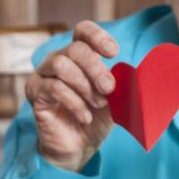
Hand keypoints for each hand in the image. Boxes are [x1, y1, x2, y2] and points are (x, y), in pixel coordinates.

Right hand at [25, 20, 119, 171]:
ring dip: (84, 86)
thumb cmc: (97, 118)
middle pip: (75, 49)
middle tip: (109, 89)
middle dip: (96, 69)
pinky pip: (53, 88)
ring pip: (60, 65)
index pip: (83, 31)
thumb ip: (127, 83)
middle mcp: (58, 60)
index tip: (113, 53)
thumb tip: (142, 74)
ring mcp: (43, 75)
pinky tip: (85, 116)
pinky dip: (74, 102)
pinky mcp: (35, 93)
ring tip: (97, 104)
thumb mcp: (118, 99)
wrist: (79, 147)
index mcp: (79, 56)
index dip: (98, 37)